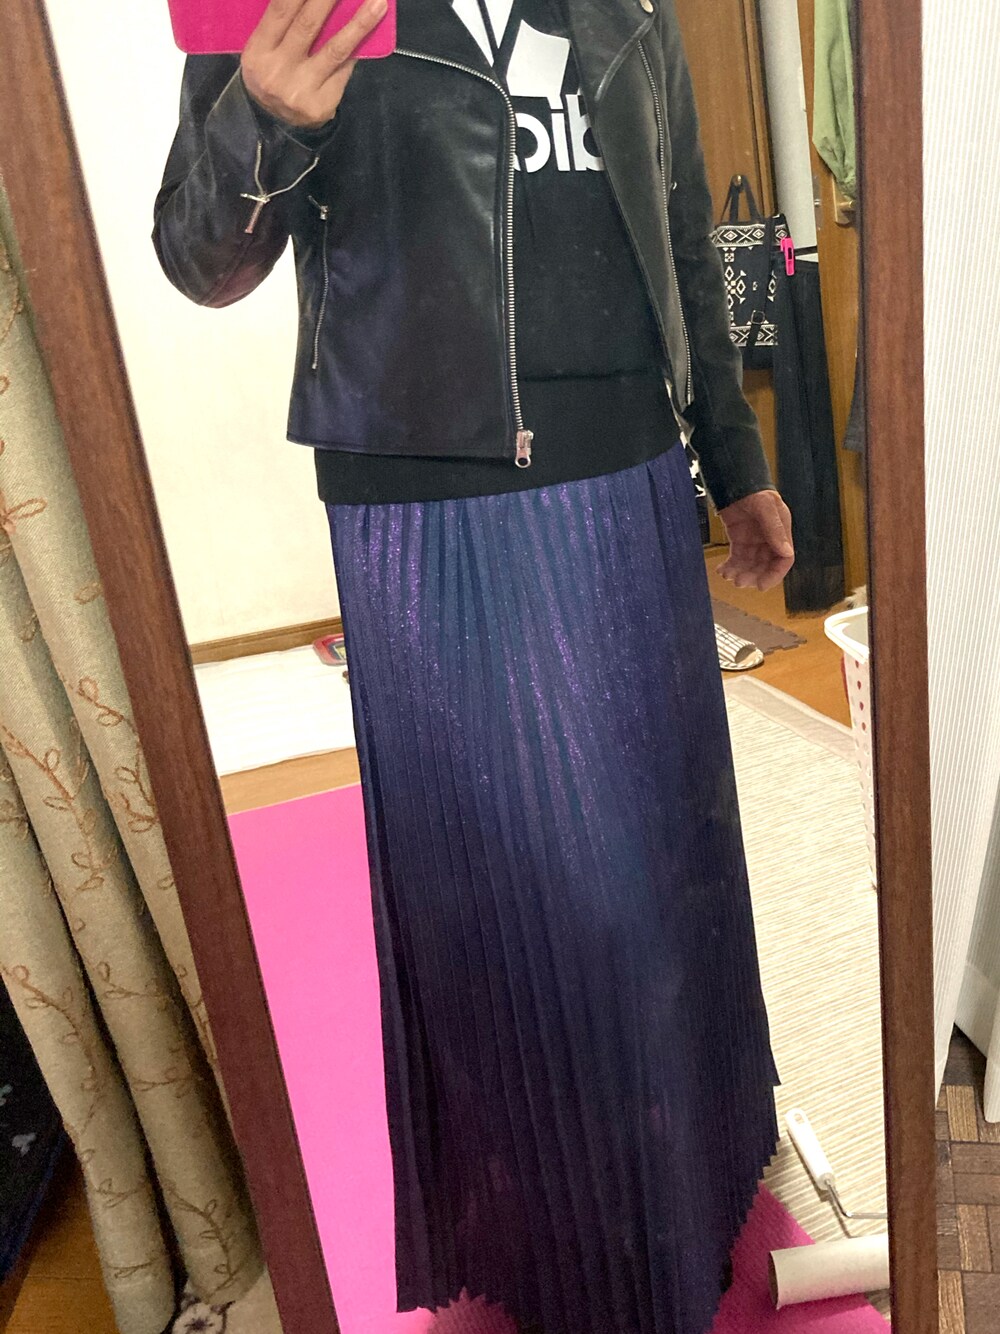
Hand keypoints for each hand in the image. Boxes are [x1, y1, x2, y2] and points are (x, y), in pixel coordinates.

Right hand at [242, 0, 386, 128]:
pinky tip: (373, 29)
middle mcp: (278, 70)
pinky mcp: (322, 103)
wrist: (273, 124)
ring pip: (335, 49)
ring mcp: (301, 89)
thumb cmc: (272, 73)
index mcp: (258, 51)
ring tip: (378, 3)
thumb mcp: (265, 48)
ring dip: (359, 23)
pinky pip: (344, 69)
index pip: (281, 9)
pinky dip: (358, 47)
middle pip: (308, 24)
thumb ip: (284, 24)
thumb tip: (317, 1)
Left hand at [716, 489, 794, 591]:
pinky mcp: (739, 540)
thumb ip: (775, 529)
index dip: (774, 574)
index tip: (761, 585)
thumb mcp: (766, 507)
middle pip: (765, 566)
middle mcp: (769, 540)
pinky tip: (722, 571)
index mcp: (781, 532)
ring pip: (750, 565)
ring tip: (728, 576)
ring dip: (740, 573)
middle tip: (739, 582)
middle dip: (753, 576)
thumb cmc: (755, 491)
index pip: (783, 559)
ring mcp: (754, 541)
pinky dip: (730, 567)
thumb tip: (786, 552)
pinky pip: (737, 558)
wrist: (735, 480)